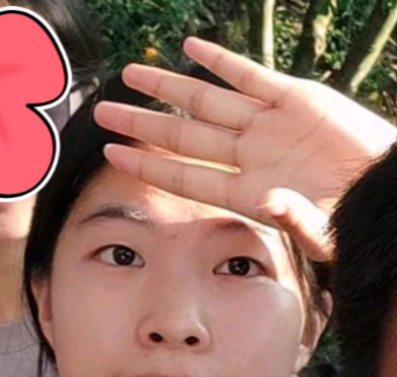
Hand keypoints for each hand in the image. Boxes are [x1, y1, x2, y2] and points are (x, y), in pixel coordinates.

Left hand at [93, 37, 396, 261]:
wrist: (385, 189)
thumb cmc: (352, 219)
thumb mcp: (323, 231)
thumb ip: (293, 219)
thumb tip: (269, 203)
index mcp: (248, 192)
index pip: (185, 176)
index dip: (148, 164)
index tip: (113, 154)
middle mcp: (249, 156)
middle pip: (184, 135)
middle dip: (143, 123)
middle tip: (104, 114)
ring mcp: (268, 124)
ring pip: (206, 101)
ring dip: (168, 88)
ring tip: (131, 77)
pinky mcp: (295, 97)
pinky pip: (250, 75)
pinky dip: (221, 62)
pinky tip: (190, 49)